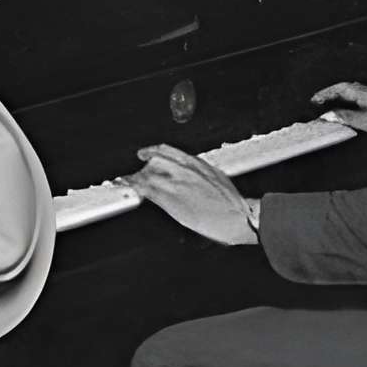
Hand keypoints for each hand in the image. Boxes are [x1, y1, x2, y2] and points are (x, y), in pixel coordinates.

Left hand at [127, 145, 260, 246]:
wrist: (235, 215)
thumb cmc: (231, 202)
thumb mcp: (216, 178)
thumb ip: (200, 173)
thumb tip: (193, 174)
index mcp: (195, 163)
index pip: (166, 150)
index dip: (151, 151)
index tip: (144, 153)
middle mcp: (183, 170)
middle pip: (154, 161)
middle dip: (144, 167)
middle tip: (135, 173)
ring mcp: (176, 183)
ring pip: (147, 174)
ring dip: (137, 179)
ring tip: (130, 184)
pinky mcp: (170, 199)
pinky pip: (147, 190)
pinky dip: (136, 189)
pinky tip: (133, 191)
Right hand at [311, 81, 366, 154]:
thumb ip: (347, 117)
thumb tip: (328, 115)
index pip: (342, 88)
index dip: (326, 93)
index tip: (314, 100)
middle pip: (348, 89)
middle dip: (332, 94)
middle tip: (318, 103)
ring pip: (355, 96)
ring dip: (341, 100)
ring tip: (330, 108)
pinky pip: (362, 103)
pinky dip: (351, 106)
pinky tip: (350, 114)